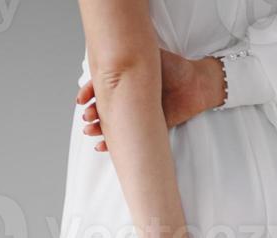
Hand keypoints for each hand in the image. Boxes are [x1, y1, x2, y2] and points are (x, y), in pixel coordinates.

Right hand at [78, 50, 225, 151]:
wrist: (195, 84)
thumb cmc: (174, 68)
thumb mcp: (149, 57)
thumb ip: (130, 57)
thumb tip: (108, 53)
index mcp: (126, 81)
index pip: (102, 87)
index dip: (89, 93)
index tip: (81, 99)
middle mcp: (129, 98)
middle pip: (104, 107)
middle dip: (93, 112)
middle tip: (87, 116)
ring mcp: (136, 114)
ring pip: (112, 124)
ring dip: (98, 129)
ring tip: (90, 130)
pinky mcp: (147, 129)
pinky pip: (127, 138)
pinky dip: (112, 144)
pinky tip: (101, 146)